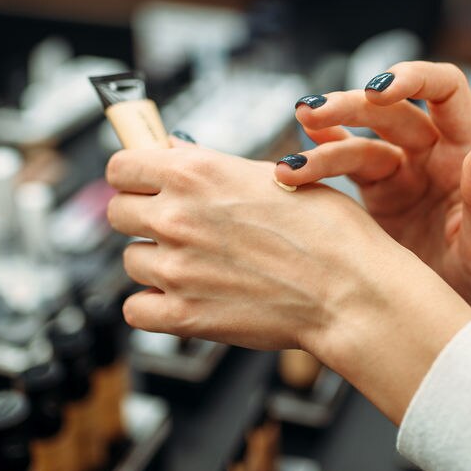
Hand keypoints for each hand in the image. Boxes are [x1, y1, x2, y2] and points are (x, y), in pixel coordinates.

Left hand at [105, 143, 470, 420]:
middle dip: (144, 216)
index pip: (120, 165)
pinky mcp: (184, 316)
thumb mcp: (276, 175)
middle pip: (117, 212)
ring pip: (130, 261)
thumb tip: (173, 155)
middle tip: (180, 226)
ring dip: (157, 262)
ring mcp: (176, 269)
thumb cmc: (330, 232)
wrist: (353, 291)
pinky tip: (187, 297)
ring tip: (201, 265)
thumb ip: (213, 167)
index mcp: (196, 173)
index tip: (145, 183)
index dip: (134, 174)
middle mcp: (177, 216)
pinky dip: (155, 307)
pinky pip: (136, 310)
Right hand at [276, 62, 470, 331]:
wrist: (465, 318)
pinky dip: (319, 159)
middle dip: (349, 108)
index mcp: (466, 153)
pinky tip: (292, 163)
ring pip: (359, 140)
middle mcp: (433, 153)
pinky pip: (345, 168)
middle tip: (310, 114)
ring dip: (323, 141)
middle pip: (389, 110)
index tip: (377, 90)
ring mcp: (402, 173)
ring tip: (288, 165)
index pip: (446, 90)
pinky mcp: (378, 196)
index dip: (413, 78)